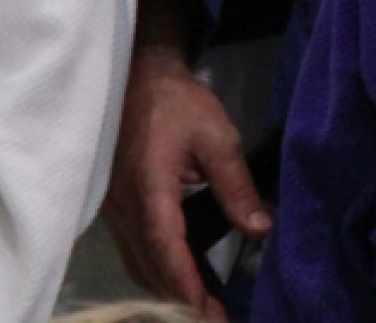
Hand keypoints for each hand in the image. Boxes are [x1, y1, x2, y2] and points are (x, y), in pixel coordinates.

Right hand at [103, 43, 270, 319]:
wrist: (138, 77)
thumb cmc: (178, 104)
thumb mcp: (217, 137)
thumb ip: (236, 185)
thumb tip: (261, 228)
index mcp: (149, 188)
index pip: (165, 247)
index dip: (184, 284)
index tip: (204, 312)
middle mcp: (125, 206)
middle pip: (147, 267)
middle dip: (178, 299)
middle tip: (213, 319)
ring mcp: (114, 210)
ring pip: (135, 263)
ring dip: (163, 289)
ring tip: (198, 309)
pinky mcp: (114, 208)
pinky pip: (130, 251)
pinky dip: (152, 272)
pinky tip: (174, 281)